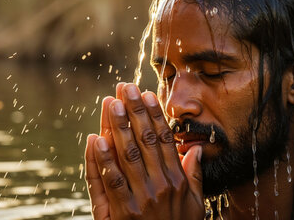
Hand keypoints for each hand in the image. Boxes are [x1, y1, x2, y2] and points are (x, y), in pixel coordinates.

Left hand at [85, 83, 204, 219]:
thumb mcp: (194, 206)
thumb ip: (194, 177)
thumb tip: (197, 149)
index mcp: (178, 181)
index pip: (165, 140)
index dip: (154, 116)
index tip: (147, 94)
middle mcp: (161, 186)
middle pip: (145, 141)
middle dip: (134, 111)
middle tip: (124, 87)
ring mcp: (141, 199)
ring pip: (127, 155)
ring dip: (118, 127)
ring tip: (111, 103)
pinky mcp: (122, 213)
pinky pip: (111, 182)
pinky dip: (102, 160)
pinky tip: (96, 139)